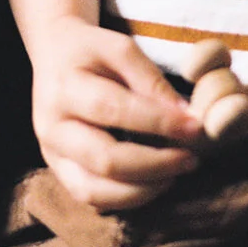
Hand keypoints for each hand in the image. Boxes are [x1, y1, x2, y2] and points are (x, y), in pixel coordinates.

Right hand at [30, 16, 202, 210]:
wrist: (52, 55)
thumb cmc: (91, 50)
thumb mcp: (119, 48)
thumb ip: (150, 80)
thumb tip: (186, 119)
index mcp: (64, 88)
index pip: (114, 110)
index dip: (159, 122)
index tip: (196, 127)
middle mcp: (51, 127)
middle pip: (104, 160)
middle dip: (155, 164)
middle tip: (191, 159)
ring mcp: (51, 154)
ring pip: (95, 191)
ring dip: (143, 190)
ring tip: (175, 174)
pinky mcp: (59, 171)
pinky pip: (92, 198)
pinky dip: (127, 198)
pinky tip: (153, 182)